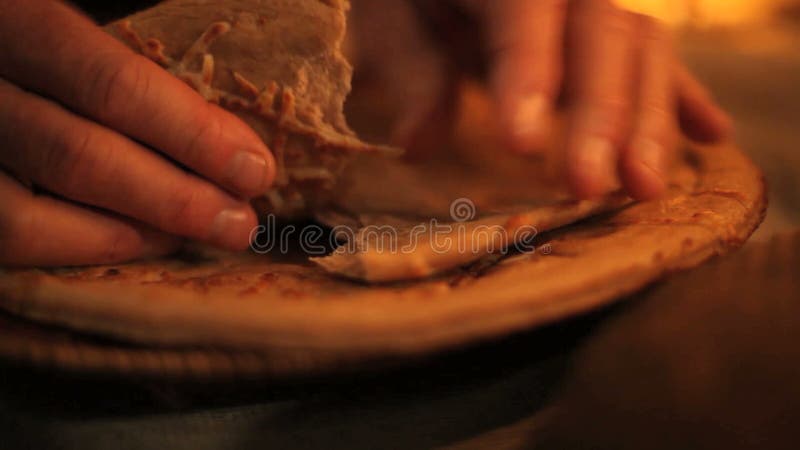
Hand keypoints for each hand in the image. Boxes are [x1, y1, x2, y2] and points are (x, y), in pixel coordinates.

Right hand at [0, 0, 275, 266]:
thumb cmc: (50, 57)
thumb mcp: (80, 38)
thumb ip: (134, 81)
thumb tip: (234, 149)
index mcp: (18, 21)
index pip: (112, 84)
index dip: (192, 134)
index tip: (256, 169)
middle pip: (79, 155)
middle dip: (177, 198)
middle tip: (240, 224)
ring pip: (30, 215)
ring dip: (135, 233)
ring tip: (198, 235)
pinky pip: (9, 240)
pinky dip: (81, 249)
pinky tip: (138, 240)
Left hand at [350, 0, 731, 199]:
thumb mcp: (390, 22)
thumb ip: (411, 70)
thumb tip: (418, 143)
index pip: (523, 12)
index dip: (527, 74)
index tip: (521, 143)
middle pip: (601, 34)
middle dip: (600, 114)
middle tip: (589, 187)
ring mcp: (597, 1)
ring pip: (641, 48)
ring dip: (649, 120)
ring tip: (646, 187)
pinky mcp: (613, 29)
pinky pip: (658, 58)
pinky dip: (683, 97)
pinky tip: (711, 135)